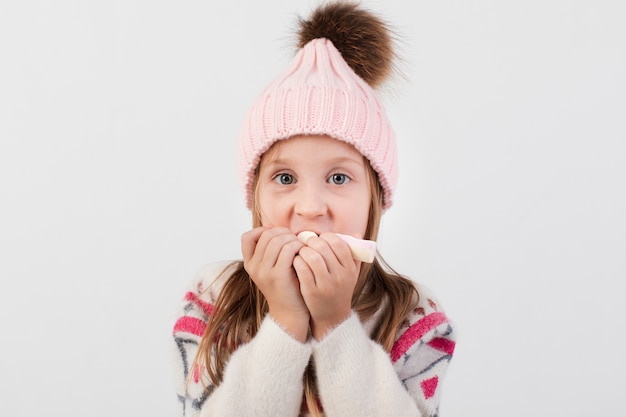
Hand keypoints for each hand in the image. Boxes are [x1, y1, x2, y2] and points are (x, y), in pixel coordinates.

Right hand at [241, 227, 308, 341]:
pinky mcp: (278, 275)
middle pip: (266, 235)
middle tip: (295, 240)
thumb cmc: (286, 288)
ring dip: (293, 238)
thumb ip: (271, 252)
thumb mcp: (272, 269)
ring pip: (278, 240)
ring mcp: (264, 271)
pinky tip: (305, 252)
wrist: (290, 314)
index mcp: (249, 264)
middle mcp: (253, 267)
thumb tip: (280, 230)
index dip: (264, 230)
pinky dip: (299, 246)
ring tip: (301, 246)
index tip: (280, 235)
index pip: (247, 237)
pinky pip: (289, 249)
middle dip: (284, 232)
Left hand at [293, 232, 359, 339]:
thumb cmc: (340, 289)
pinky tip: (296, 261)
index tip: (319, 238)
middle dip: (311, 241)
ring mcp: (326, 284)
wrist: (332, 316)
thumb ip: (354, 254)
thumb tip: (356, 233)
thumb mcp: (352, 273)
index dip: (326, 236)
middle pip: (323, 247)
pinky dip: (297, 261)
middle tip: (305, 241)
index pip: (338, 243)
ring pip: (312, 257)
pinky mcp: (312, 291)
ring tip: (301, 251)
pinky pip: (302, 269)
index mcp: (350, 268)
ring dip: (303, 250)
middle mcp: (340, 276)